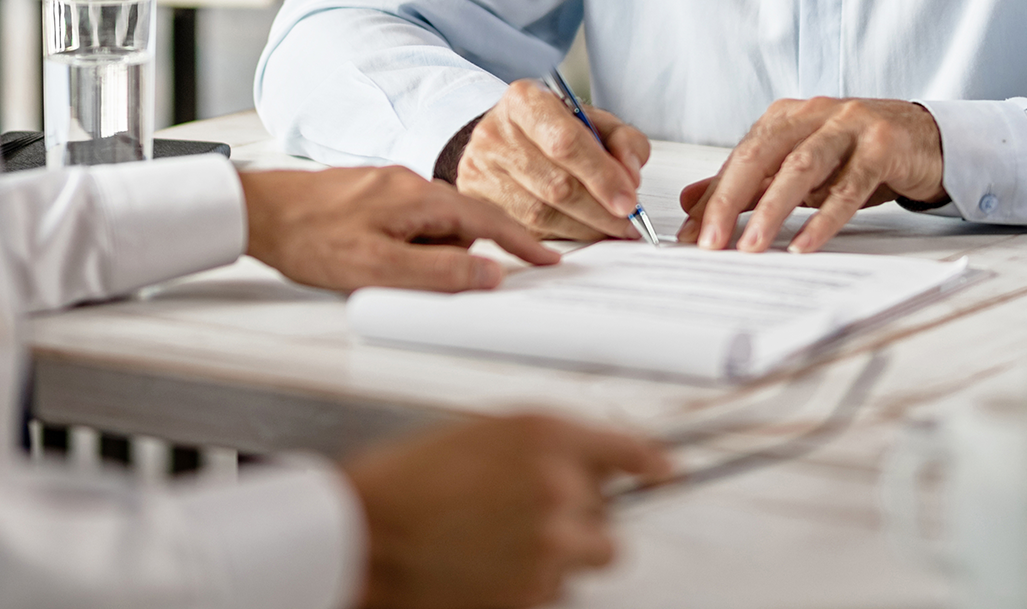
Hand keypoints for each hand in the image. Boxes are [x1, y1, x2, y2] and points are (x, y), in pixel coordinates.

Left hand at [240, 166, 557, 292]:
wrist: (253, 210)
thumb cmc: (308, 238)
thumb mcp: (376, 268)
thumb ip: (437, 274)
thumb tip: (490, 277)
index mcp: (420, 198)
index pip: (488, 221)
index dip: (522, 244)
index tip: (549, 261)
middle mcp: (411, 184)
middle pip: (458, 229)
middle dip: (448, 263)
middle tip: (404, 282)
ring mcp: (389, 188)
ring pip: (429, 230)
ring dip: (417, 259)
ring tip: (369, 272)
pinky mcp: (371, 196)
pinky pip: (406, 226)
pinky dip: (402, 250)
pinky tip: (366, 261)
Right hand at [342, 413, 669, 608]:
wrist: (361, 536)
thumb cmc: (408, 481)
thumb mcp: (484, 435)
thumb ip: (544, 448)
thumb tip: (589, 467)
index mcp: (547, 434)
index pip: (629, 449)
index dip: (652, 465)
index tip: (666, 474)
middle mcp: (559, 486)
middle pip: (608, 520)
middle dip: (579, 525)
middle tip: (525, 524)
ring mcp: (550, 545)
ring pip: (587, 562)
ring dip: (558, 560)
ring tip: (496, 550)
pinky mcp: (534, 596)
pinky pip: (555, 595)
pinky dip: (529, 590)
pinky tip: (483, 573)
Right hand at [456, 79, 650, 240]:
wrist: (503, 136)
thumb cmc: (551, 127)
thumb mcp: (592, 119)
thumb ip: (622, 139)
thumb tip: (630, 175)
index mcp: (525, 101)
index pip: (565, 142)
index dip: (601, 176)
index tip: (629, 201)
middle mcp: (495, 134)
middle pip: (555, 185)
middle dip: (599, 210)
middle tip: (628, 222)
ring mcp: (480, 171)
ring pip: (539, 214)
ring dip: (584, 228)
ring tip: (611, 229)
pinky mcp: (475, 202)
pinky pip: (524, 231)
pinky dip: (561, 236)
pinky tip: (582, 232)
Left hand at [677, 96, 945, 254]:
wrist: (927, 139)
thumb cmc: (858, 154)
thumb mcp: (799, 167)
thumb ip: (749, 184)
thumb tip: (691, 202)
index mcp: (787, 117)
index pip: (740, 157)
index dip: (714, 197)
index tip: (691, 237)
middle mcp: (814, 114)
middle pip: (761, 155)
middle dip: (730, 199)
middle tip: (711, 242)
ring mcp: (850, 126)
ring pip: (801, 167)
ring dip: (772, 210)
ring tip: (751, 248)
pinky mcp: (883, 146)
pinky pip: (849, 186)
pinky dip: (824, 218)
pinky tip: (805, 245)